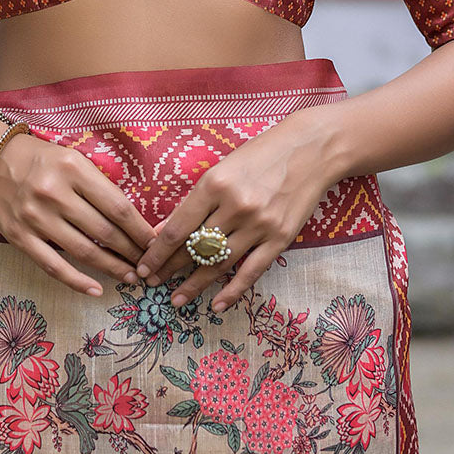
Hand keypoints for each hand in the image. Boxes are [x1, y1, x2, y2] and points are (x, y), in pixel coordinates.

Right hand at [0, 127, 158, 298]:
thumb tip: (131, 220)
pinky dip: (77, 281)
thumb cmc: (40, 159)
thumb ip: (97, 185)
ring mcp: (36, 218)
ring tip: (130, 276)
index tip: (155, 243)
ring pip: (84, 252)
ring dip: (112, 268)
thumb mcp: (72, 158)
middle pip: (104, 232)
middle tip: (148, 265)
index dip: (140, 230)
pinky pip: (54, 266)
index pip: (118, 206)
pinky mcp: (20, 237)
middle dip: (131, 252)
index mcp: (73, 169)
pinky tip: (96, 289)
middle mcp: (55, 193)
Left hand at [134, 113, 328, 312]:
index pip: (178, 228)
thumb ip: (195, 201)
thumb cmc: (260, 154)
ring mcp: (260, 224)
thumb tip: (163, 232)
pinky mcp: (280, 238)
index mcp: (215, 184)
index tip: (143, 267)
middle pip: (195, 248)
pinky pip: (252, 271)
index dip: (157, 252)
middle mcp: (236, 206)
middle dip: (170, 269)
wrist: (310, 150)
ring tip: (177, 299)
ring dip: (195, 285)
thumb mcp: (222, 169)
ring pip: (219, 263)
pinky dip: (232, 291)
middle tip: (152, 284)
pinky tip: (216, 304)